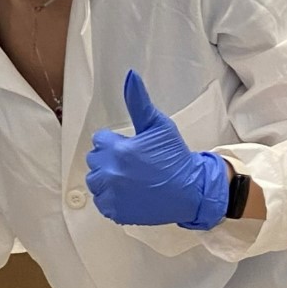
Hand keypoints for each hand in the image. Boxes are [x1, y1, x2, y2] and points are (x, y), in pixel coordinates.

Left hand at [85, 70, 228, 229]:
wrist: (191, 191)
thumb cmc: (176, 158)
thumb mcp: (159, 126)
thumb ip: (139, 103)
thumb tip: (130, 76)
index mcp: (118, 150)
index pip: (100, 140)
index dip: (116, 143)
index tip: (133, 149)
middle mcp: (110, 173)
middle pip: (95, 160)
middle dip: (110, 159)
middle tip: (134, 164)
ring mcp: (112, 194)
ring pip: (95, 181)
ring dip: (108, 178)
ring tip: (131, 178)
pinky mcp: (115, 211)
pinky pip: (102, 200)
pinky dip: (112, 197)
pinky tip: (130, 192)